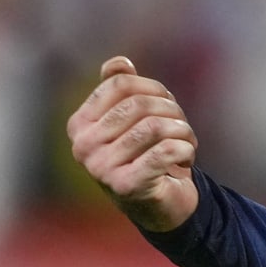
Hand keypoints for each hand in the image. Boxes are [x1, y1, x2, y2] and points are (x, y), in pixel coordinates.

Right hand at [67, 57, 199, 232]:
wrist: (159, 204)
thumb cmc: (145, 155)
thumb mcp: (132, 120)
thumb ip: (121, 89)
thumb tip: (120, 62)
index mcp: (79, 124)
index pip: (120, 84)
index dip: (154, 88)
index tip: (167, 103)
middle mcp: (83, 146)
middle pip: (139, 104)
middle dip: (172, 111)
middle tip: (181, 127)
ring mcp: (100, 168)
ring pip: (155, 126)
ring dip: (183, 131)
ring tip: (186, 142)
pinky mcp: (126, 186)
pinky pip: (165, 151)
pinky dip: (185, 149)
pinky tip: (186, 157)